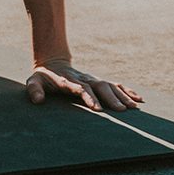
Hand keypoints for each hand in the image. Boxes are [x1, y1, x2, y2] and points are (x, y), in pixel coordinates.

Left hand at [26, 58, 144, 111]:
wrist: (53, 63)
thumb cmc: (43, 77)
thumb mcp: (34, 81)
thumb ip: (34, 89)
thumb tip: (37, 100)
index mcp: (69, 81)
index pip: (81, 89)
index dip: (89, 97)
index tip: (97, 108)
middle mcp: (84, 79)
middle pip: (100, 86)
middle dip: (111, 98)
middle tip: (121, 111)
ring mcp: (92, 80)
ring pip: (111, 86)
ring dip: (123, 96)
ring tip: (134, 108)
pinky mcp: (98, 82)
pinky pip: (116, 85)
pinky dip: (127, 91)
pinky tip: (138, 99)